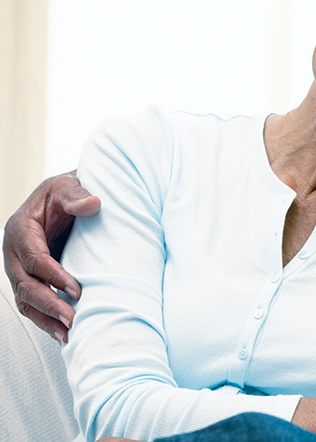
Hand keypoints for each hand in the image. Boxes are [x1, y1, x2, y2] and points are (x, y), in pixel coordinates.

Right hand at [3, 170, 98, 341]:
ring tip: (67, 335)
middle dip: (48, 304)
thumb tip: (94, 203)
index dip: (53, 276)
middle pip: (25, 285)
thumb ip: (77, 195)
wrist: (60, 199)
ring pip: (25, 300)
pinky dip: (44, 319)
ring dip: (45, 319)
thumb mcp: (68, 187)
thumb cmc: (65, 193)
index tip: (76, 289)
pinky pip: (31, 303)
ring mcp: (18, 268)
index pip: (33, 259)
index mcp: (20, 229)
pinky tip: (62, 334)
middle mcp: (13, 252)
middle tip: (72, 319)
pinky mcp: (29, 279)